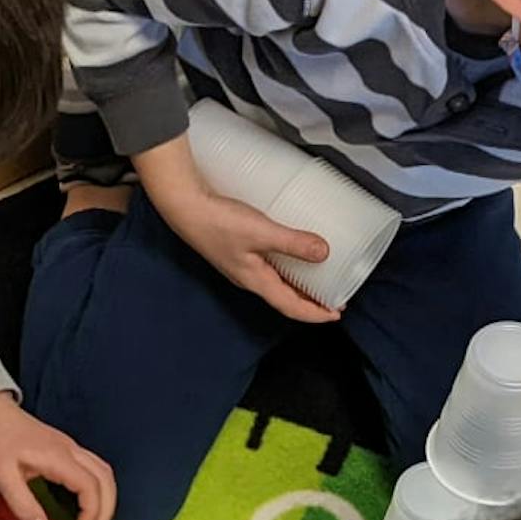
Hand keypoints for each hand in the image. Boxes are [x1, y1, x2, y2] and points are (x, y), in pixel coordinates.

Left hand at [0, 392, 115, 519]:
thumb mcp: (1, 477)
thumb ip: (22, 504)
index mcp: (58, 457)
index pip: (90, 485)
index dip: (92, 511)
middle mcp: (70, 450)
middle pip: (104, 478)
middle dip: (106, 508)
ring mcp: (70, 446)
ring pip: (103, 470)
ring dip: (106, 497)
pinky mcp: (66, 447)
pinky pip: (94, 466)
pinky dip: (99, 486)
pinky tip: (89, 501)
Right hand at [140, 140, 339, 322]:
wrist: (184, 205)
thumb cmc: (217, 221)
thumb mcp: (261, 232)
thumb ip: (292, 242)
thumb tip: (324, 253)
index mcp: (255, 281)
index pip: (290, 307)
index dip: (315, 314)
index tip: (336, 314)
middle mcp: (249, 278)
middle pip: (285, 298)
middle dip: (310, 302)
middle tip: (333, 298)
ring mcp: (242, 265)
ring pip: (277, 283)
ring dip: (299, 285)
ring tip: (318, 279)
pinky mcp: (238, 249)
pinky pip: (269, 266)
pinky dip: (286, 267)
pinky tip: (291, 253)